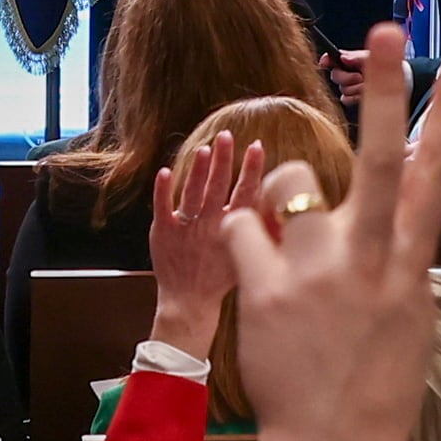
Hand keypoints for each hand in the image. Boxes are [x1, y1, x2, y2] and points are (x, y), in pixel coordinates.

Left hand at [148, 129, 260, 360]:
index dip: (252, 169)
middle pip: (218, 187)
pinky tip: (165, 171)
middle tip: (227, 136)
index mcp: (231, 229)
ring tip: (204, 148)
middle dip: (223, 160)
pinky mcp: (162, 232)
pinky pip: (162, 207)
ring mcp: (185, 228)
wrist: (190, 305)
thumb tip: (279, 207)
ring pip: (192, 193)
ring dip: (197, 170)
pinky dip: (162, 190)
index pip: (246, 194)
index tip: (257, 146)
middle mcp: (210, 225)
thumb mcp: (246, 255)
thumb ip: (260, 231)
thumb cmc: (221, 279)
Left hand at [216, 24, 440, 440]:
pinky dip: (241, 238)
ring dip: (279, 197)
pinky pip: (241, 229)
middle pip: (380, 160)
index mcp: (412, 266)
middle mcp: (370, 260)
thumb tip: (399, 224)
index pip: (437, 176)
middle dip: (386, 92)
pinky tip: (254, 269)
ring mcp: (318, 273)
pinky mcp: (267, 289)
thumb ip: (399, 264)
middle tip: (387, 31)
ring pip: (289, 186)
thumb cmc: (374, 387)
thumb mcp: (409, 320)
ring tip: (284, 239)